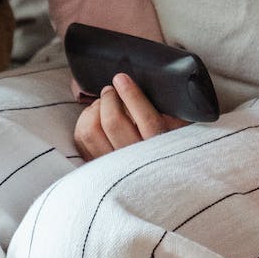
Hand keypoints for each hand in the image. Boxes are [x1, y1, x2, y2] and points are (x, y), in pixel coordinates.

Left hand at [73, 73, 188, 159]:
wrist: (159, 179)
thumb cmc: (168, 144)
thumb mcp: (177, 126)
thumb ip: (165, 109)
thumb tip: (137, 86)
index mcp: (161, 148)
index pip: (146, 119)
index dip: (131, 95)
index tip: (122, 79)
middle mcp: (136, 161)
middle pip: (113, 122)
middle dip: (109, 98)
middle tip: (111, 91)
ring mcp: (113, 167)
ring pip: (91, 131)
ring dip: (94, 110)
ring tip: (102, 105)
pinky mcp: (97, 167)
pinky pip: (81, 141)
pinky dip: (84, 122)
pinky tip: (94, 118)